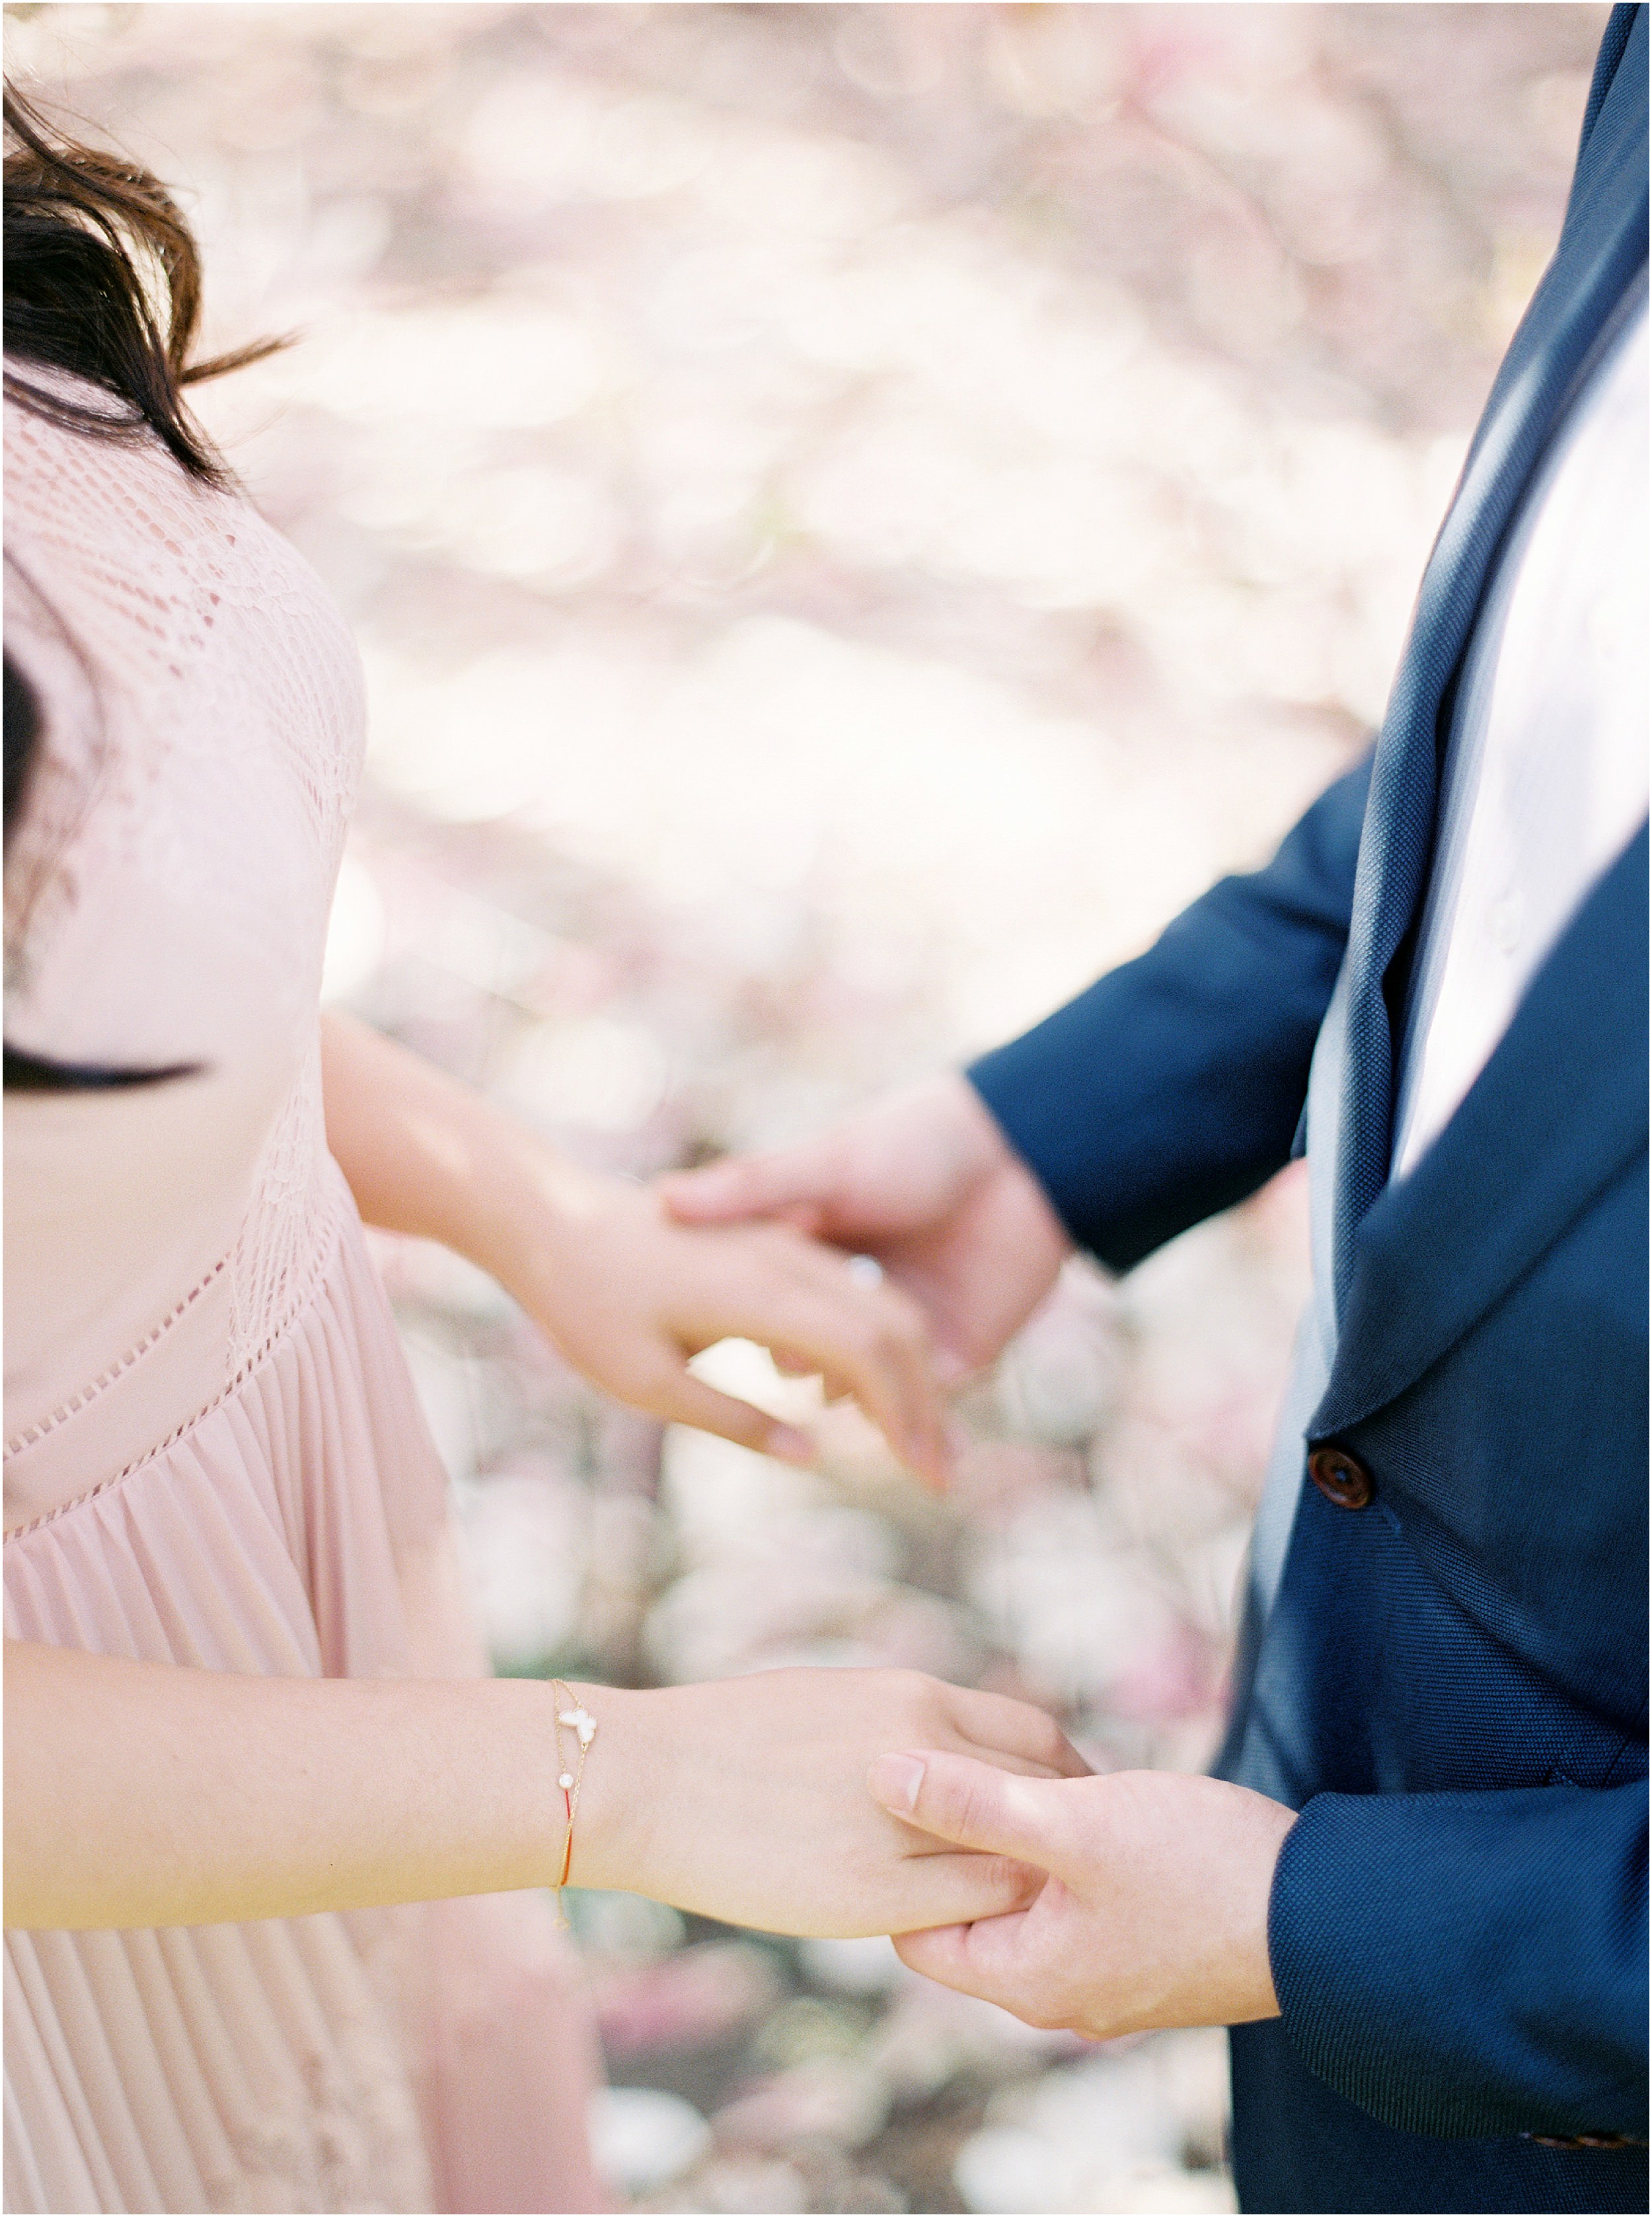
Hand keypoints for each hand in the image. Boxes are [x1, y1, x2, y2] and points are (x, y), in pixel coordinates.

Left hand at [500, 1176, 950, 1484]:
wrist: (547, 1214)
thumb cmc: (581, 1303)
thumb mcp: (643, 1381)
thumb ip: (732, 1418)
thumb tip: (812, 1453)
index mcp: (758, 1291)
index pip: (866, 1351)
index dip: (904, 1414)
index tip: (924, 1475)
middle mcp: (786, 1258)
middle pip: (894, 1324)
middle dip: (928, 1400)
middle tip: (943, 1474)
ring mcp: (785, 1244)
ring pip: (879, 1303)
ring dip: (913, 1371)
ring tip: (923, 1442)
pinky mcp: (774, 1244)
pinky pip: (851, 1291)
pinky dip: (881, 1342)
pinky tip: (871, 1394)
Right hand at [569, 1669, 1090, 1937]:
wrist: (652, 1779)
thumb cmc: (733, 1736)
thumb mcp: (838, 1701)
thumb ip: (908, 1724)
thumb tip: (956, 1747)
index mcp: (913, 1696)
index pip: (1034, 1734)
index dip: (1063, 1771)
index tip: (1067, 1799)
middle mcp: (923, 1752)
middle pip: (1040, 1794)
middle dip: (1060, 1828)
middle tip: (1064, 1862)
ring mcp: (901, 1826)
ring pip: (1014, 1858)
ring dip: (1027, 1880)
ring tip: (1025, 1903)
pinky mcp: (871, 1894)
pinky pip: (965, 1911)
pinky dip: (979, 1918)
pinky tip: (965, 1926)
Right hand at [660, 1074, 1073, 1375]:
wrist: (1018, 1151)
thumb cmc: (914, 1143)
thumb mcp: (822, 1165)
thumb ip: (751, 1187)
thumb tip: (664, 1198)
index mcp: (819, 1257)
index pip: (776, 1315)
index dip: (766, 1335)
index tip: (758, 1347)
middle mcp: (859, 1297)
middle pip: (823, 1359)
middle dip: (814, 1377)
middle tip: (805, 1381)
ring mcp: (911, 1327)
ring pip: (875, 1390)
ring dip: (866, 1409)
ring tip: (857, 1413)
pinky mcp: (964, 1348)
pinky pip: (933, 1398)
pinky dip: (919, 1416)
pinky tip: (909, 1424)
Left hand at [867, 1753, 1295, 2034]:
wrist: (1324, 1912)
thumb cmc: (1198, 1871)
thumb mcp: (1074, 1822)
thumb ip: (973, 1802)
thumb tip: (880, 1776)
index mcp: (1028, 1981)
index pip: (917, 1935)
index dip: (905, 1862)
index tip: (909, 1795)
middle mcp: (1062, 1995)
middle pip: (973, 1916)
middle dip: (964, 1845)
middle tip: (961, 1770)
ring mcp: (1108, 1976)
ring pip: (1030, 1903)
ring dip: (1022, 1842)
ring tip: (1026, 1777)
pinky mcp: (1148, 1948)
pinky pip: (1078, 1903)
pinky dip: (1068, 1855)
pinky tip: (1082, 1801)